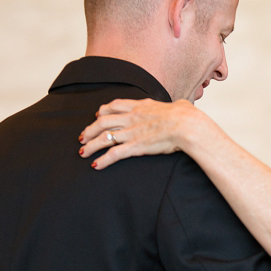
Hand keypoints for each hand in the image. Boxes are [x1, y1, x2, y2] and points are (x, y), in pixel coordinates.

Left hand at [79, 98, 205, 168]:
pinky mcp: (135, 146)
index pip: (115, 105)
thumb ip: (176, 105)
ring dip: (90, 146)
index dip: (103, 111)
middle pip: (102, 121)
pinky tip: (96, 165)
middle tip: (83, 137)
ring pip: (103, 138)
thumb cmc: (187, 116)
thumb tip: (182, 105)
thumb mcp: (179, 105)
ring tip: (82, 153)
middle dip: (90, 130)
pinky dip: (103, 160)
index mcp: (141, 106)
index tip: (97, 116)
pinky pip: (113, 154)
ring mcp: (132, 132)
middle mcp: (132, 117)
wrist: (187, 125)